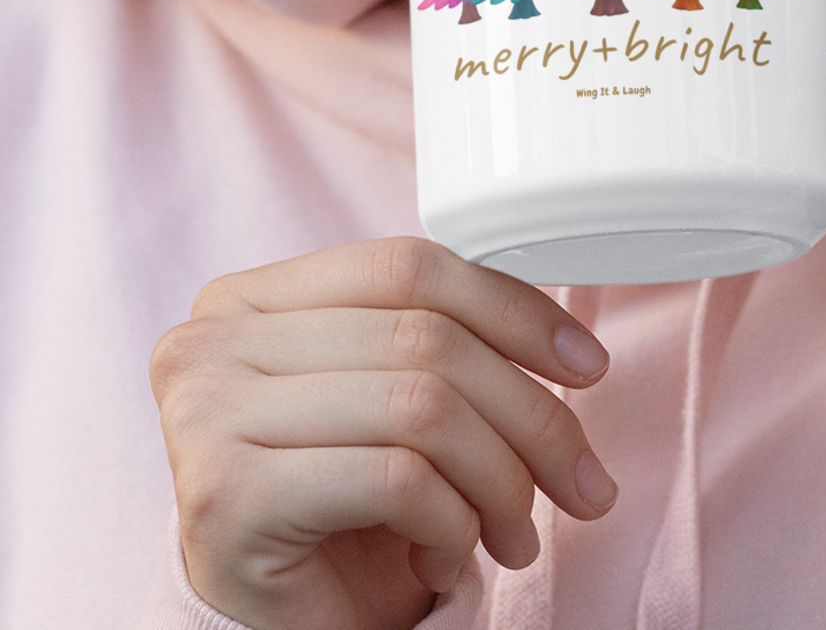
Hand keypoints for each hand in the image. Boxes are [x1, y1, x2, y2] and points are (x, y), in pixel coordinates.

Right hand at [150, 238, 616, 629]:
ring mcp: (205, 415)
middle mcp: (211, 341)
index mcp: (249, 297)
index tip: (586, 364)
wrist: (269, 627)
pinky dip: (451, 524)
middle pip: (425, 338)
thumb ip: (439, 340)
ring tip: (513, 533)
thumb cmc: (338, 506)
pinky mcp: (227, 497)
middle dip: (530, 415)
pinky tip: (443, 559)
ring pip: (421, 405)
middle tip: (580, 482)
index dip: (513, 309)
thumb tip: (574, 346)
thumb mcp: (388, 397)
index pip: (408, 266)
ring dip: (500, 481)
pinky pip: (396, 480)